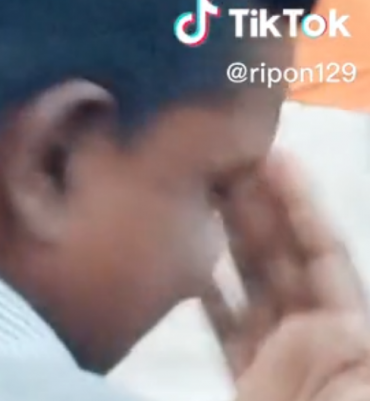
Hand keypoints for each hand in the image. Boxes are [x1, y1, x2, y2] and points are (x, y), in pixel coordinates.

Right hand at [204, 154, 367, 389]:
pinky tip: (183, 254)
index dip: (301, 202)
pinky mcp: (248, 378)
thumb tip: (339, 296)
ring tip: (203, 186)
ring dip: (230, 233)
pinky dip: (205, 288)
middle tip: (226, 158)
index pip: (325, 249)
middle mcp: (315, 330)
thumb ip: (350, 334)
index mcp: (350, 327)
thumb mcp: (362, 381)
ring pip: (253, 280)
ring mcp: (280, 354)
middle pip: (284, 256)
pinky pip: (224, 323)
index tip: (274, 156)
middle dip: (259, 204)